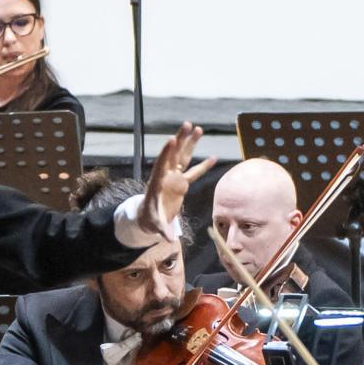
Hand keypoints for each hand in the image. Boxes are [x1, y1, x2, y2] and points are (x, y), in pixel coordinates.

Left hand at [140, 122, 216, 244]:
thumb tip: (168, 239)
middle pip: (173, 155)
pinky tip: (213, 157)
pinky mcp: (181, 183)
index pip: (161, 165)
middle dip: (180, 140)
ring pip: (183, 157)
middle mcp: (166, 176)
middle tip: (187, 125)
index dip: (166, 153)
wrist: (149, 218)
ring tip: (198, 129)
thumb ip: (162, 230)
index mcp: (157, 183)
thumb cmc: (150, 220)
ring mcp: (174, 178)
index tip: (171, 139)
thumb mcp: (155, 225)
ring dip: (190, 144)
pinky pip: (194, 172)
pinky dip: (203, 165)